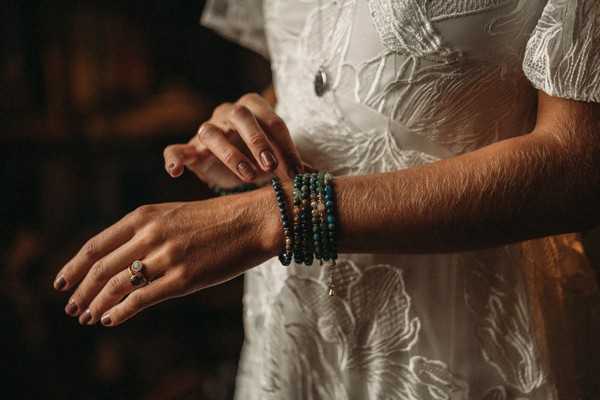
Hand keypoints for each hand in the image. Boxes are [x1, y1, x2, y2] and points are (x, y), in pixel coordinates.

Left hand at [53, 189, 279, 325]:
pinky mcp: (184, 278)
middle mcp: (151, 234)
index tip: (62, 282)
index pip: (96, 245)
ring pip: (117, 285)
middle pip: (101, 268)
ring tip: (88, 316)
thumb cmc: (219, 219)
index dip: (74, 267)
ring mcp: (167, 257)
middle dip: (80, 291)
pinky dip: (120, 312)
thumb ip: (147, 231)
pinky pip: (142, 299)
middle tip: (71, 307)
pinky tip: (110, 319)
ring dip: (96, 304)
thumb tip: (122, 259)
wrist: (255, 220)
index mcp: (145, 215)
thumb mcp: (176, 214)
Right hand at [163, 92, 303, 187]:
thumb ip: (295, 166)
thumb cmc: (260, 160)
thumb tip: (320, 180)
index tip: (296, 171)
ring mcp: (206, 130)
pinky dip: (174, 158)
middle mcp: (228, 114)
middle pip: (241, 115)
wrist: (233, 169)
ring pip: (211, 132)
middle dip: (258, 141)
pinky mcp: (189, 149)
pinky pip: (175, 149)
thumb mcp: (280, 161)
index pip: (272, 119)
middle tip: (271, 167)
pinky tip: (176, 172)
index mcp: (253, 108)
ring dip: (230, 154)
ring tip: (247, 176)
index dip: (286, 144)